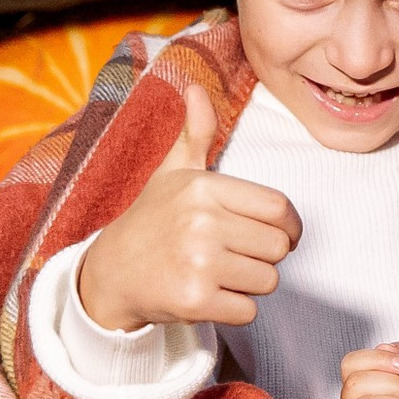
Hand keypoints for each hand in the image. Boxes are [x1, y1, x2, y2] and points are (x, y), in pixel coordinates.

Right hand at [80, 85, 302, 330]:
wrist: (109, 274)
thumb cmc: (151, 220)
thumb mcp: (172, 173)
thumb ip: (196, 134)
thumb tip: (195, 88)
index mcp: (203, 188)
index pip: (279, 209)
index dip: (289, 227)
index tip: (279, 236)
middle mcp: (201, 222)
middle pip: (277, 248)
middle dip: (264, 257)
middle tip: (235, 256)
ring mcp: (197, 262)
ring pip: (267, 280)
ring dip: (250, 284)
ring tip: (219, 274)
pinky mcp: (194, 300)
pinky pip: (248, 310)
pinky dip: (236, 309)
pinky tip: (210, 296)